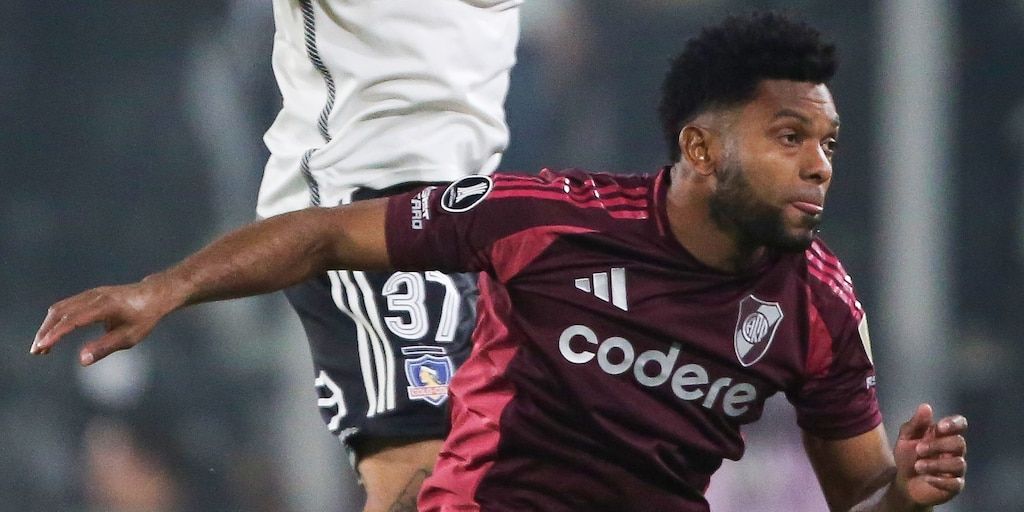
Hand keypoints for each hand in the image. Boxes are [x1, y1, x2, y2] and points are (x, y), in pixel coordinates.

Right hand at [29, 279, 181, 365]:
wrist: (154, 295)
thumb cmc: (144, 317)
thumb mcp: (130, 337)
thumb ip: (105, 347)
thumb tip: (82, 360)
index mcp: (105, 306)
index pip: (73, 320)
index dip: (56, 334)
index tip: (41, 347)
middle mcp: (94, 296)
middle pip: (60, 312)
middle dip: (45, 332)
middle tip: (37, 352)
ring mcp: (90, 293)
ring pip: (60, 308)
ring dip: (48, 327)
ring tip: (42, 349)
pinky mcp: (89, 295)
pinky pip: (66, 306)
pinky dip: (56, 320)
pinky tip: (54, 335)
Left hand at [892, 403, 967, 507]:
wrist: (903, 482)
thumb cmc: (907, 457)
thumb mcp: (905, 438)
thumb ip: (916, 423)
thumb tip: (926, 406)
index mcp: (944, 436)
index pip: (960, 424)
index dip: (954, 424)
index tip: (939, 427)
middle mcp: (954, 451)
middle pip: (959, 443)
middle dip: (938, 445)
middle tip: (918, 450)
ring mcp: (956, 469)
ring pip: (959, 463)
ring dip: (936, 464)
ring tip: (917, 466)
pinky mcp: (955, 486)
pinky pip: (956, 482)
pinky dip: (940, 480)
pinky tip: (927, 478)